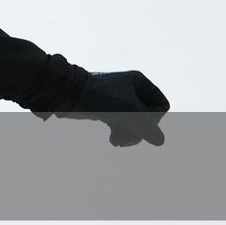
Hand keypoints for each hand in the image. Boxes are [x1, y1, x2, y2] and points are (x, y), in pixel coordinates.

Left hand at [38, 70, 169, 146]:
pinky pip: (123, 126)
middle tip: (127, 140)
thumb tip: (159, 142)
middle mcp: (131, 90)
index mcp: (139, 82)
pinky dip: (120, 134)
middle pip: (149, 118)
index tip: (137, 122)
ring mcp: (119, 101)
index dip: (153, 119)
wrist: (64, 94)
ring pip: (136, 124)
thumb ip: (146, 126)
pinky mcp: (108, 110)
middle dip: (139, 130)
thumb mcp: (127, 110)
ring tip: (119, 143)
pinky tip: (113, 141)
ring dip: (130, 135)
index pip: (161, 106)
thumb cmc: (97, 97)